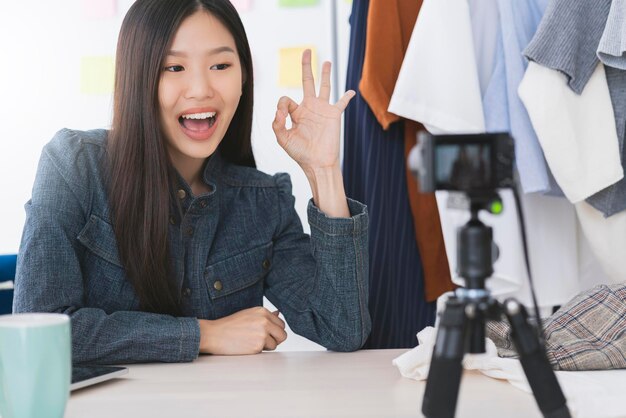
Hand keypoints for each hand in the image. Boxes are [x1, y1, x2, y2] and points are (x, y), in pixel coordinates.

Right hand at [198, 307, 286, 354]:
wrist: (214, 334)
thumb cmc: (229, 325)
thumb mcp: (248, 315)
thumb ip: (265, 316)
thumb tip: (278, 313)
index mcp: (263, 311)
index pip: (281, 324)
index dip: (274, 331)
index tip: (265, 333)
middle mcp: (265, 321)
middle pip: (282, 335)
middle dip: (274, 340)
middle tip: (261, 340)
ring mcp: (262, 333)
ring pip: (275, 344)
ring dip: (266, 346)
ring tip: (251, 342)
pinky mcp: (258, 345)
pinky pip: (266, 351)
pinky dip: (258, 351)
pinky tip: (247, 346)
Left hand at [272, 49, 355, 173]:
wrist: (318, 163)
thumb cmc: (300, 153)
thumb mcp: (283, 139)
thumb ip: (277, 123)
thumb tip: (280, 109)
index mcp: (296, 113)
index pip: (286, 99)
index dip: (282, 105)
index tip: (282, 116)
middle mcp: (310, 108)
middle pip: (307, 82)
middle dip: (306, 66)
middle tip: (306, 51)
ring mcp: (323, 110)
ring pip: (325, 86)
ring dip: (325, 73)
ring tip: (326, 61)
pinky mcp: (334, 115)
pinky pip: (342, 103)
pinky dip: (346, 97)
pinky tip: (351, 91)